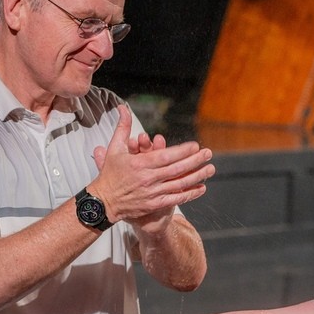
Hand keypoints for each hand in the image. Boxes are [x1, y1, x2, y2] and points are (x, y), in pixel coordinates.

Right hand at [90, 105, 214, 224]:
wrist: (103, 202)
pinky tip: (201, 188)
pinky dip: (189, 194)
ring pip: (179, 184)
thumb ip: (123, 127)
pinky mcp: (153, 204)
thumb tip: (123, 108)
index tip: (195, 146)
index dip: (182, 152)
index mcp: (139, 164)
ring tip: (210, 169)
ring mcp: (151, 193)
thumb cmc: (110, 174)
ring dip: (197, 177)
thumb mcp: (115, 148)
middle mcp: (147, 178)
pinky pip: (175, 198)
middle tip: (208, 154)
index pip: (165, 156)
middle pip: (176, 169)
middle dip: (194, 161)